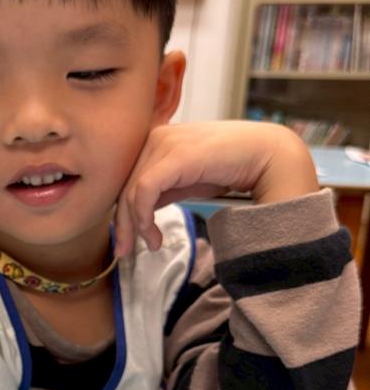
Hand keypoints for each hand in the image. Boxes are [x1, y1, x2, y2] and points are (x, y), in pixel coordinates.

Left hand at [114, 121, 318, 255]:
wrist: (268, 155)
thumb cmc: (230, 167)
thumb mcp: (187, 182)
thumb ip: (162, 191)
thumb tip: (138, 213)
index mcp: (156, 140)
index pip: (125, 179)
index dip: (121, 212)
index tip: (124, 241)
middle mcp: (156, 137)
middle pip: (123, 186)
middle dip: (122, 224)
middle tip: (125, 252)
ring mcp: (164, 143)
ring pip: (131, 191)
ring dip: (134, 225)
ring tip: (151, 246)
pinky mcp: (175, 155)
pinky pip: (144, 189)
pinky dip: (143, 217)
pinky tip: (153, 235)